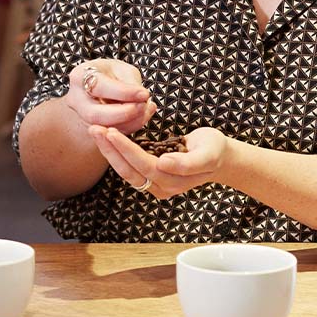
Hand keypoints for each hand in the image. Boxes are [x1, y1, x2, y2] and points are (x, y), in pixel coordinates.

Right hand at [65, 59, 156, 134]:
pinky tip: (144, 114)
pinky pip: (112, 134)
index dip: (124, 92)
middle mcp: (75, 100)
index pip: (99, 87)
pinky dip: (131, 126)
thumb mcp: (122, 69)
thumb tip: (142, 98)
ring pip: (104, 128)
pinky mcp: (93, 130)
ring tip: (147, 109)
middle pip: (96, 115)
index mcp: (79, 77)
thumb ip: (130, 82)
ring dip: (131, 121)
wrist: (100, 86)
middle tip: (144, 106)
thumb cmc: (111, 74)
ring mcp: (81, 117)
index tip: (144, 94)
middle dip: (124, 113)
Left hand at [88, 126, 230, 198]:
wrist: (221, 157)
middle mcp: (161, 187)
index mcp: (173, 182)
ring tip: (96, 131)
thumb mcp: (208, 153)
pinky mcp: (151, 176)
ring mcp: (155, 184)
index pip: (143, 165)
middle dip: (110, 150)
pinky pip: (129, 166)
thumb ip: (187, 162)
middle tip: (94, 128)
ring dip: (109, 151)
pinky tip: (107, 137)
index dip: (125, 149)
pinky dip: (116, 152)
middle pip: (128, 170)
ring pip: (125, 169)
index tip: (110, 131)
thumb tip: (163, 163)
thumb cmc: (215, 151)